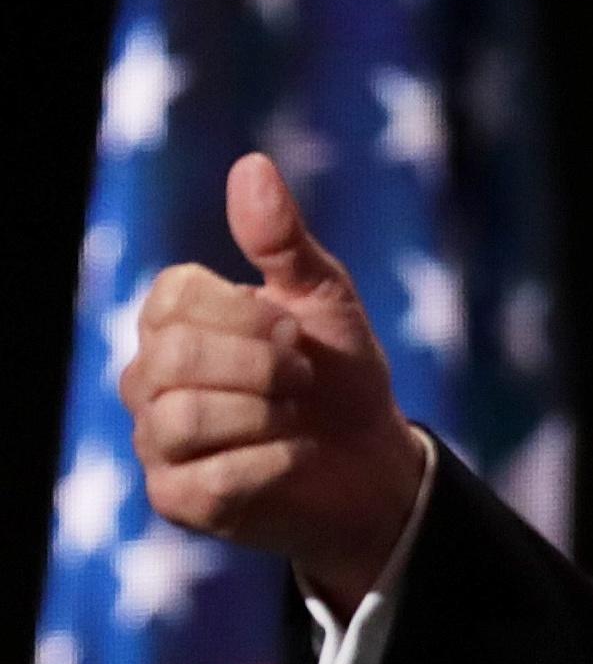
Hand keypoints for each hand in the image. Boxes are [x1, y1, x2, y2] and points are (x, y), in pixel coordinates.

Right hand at [120, 153, 426, 612]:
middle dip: (261, 366)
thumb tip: (251, 164)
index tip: (295, 330)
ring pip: (183, 418)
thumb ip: (283, 239)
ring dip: (265, 415)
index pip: (175, 297)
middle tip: (302, 376)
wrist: (373, 461)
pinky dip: (271, 463)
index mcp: (173, 319)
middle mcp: (148, 377)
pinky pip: (210, 478)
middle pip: (173, 358)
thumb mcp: (324, 297)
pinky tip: (293, 457)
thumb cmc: (340, 372)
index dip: (247, 314)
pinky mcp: (177, 499)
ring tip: (295, 417)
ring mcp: (156, 440)